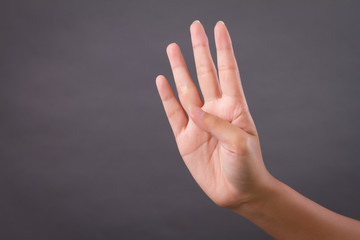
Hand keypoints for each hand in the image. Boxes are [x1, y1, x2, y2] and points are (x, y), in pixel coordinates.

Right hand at [156, 20, 272, 208]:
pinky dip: (166, 97)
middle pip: (205, 73)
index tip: (219, 27)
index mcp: (234, 108)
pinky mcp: (184, 138)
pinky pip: (173, 112)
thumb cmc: (247, 166)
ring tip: (173, 48)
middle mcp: (214, 110)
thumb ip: (216, 124)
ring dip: (179, 68)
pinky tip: (162, 80)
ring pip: (186, 88)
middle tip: (194, 27)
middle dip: (200, 50)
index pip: (227, 71)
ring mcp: (198, 123)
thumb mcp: (240, 144)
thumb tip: (193, 108)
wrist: (237, 192)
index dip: (223, 49)